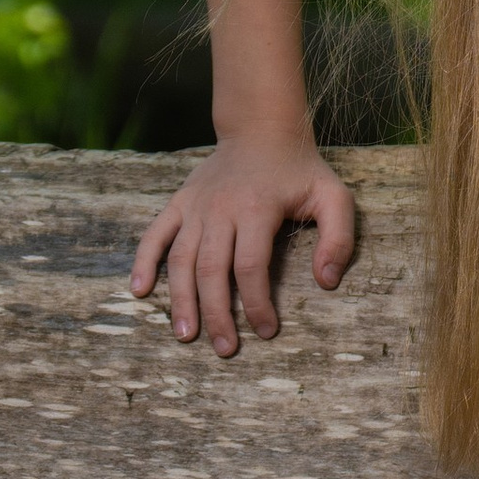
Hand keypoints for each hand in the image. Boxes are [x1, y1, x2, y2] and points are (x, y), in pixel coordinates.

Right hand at [129, 135, 357, 355]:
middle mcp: (220, 209)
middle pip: (212, 270)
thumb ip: (339, 238)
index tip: (267, 331)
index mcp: (256, 209)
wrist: (261, 129)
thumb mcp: (334, 197)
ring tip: (185, 335)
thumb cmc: (300, 170)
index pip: (251, 267)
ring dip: (181, 300)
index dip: (257, 304)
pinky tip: (140, 290)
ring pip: (182, 260)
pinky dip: (145, 261)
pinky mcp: (179, 203)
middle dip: (218, 314)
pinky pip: (155, 235)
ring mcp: (196, 206)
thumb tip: (326, 282)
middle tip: (225, 349)